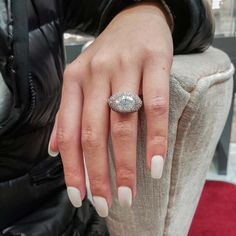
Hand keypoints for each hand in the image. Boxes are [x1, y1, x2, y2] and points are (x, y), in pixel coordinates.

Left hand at [48, 1, 172, 216]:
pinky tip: (155, 165)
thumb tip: (55, 151)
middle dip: (98, 175)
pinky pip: (156, 107)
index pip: (70, 133)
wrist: (137, 18)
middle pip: (94, 133)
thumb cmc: (111, 54)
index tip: (80, 197)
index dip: (73, 169)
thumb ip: (67, 114)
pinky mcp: (154, 62)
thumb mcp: (82, 79)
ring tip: (128, 193)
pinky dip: (156, 139)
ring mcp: (126, 67)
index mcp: (75, 80)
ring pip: (122, 124)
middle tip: (106, 203)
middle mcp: (96, 74)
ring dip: (125, 165)